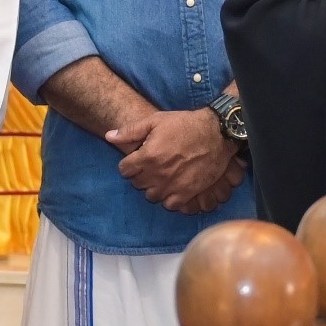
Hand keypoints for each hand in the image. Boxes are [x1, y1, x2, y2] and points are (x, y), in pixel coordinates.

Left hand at [106, 109, 242, 214]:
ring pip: (151, 196)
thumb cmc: (184, 124)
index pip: (124, 170)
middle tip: (149, 167)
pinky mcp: (187, 193)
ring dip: (153, 187)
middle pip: (137, 184)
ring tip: (161, 177)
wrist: (216, 133)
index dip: (128, 164)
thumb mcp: (155, 121)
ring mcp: (172, 185)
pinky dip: (169, 198)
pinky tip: (172, 187)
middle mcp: (157, 174)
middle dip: (140, 175)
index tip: (136, 160)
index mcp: (147, 156)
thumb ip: (130, 131)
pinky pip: (170, 204)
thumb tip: (109, 136)